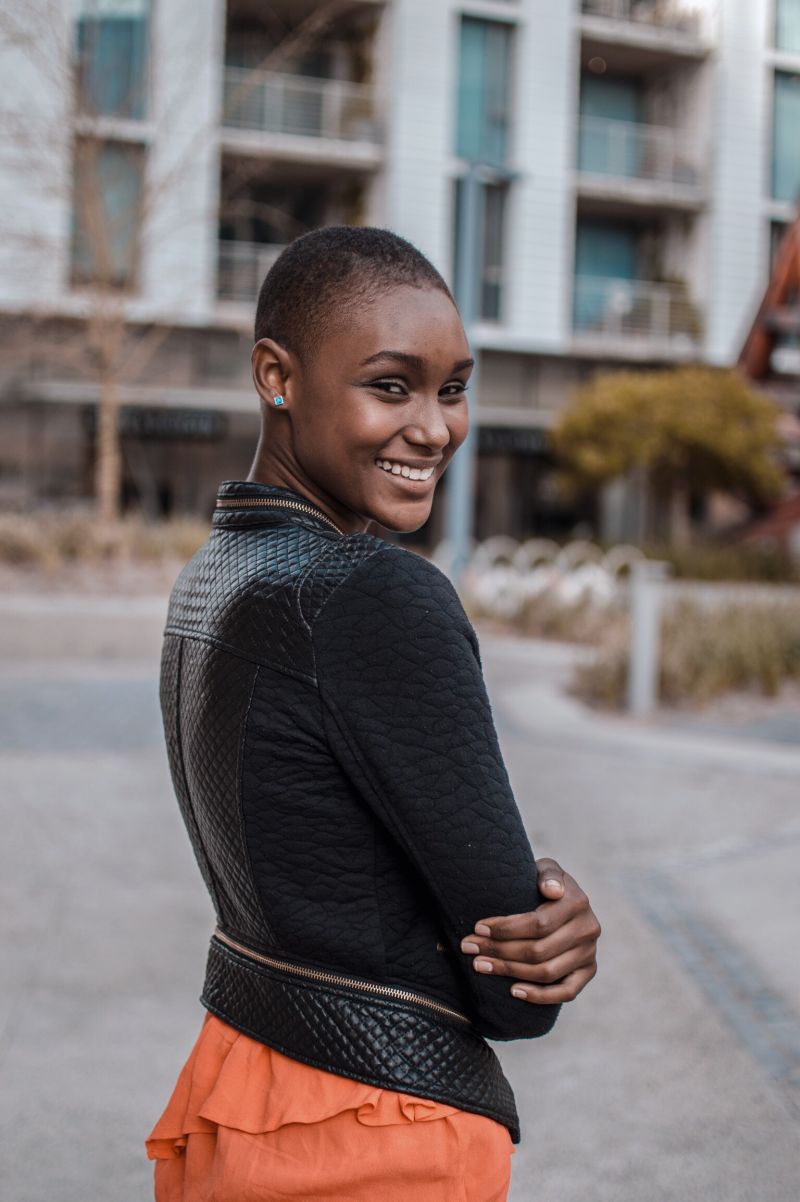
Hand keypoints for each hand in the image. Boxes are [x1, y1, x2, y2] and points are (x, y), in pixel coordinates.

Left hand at [460, 858, 599, 1003]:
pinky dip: (539, 996)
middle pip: (538, 950)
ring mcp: (589, 953)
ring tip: (480, 965)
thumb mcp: (546, 869)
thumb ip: (548, 874)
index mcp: (578, 902)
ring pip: (546, 972)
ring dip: (509, 971)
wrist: (562, 898)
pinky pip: (566, 992)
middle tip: (469, 947)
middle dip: (499, 950)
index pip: (538, 923)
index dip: (506, 928)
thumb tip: (551, 890)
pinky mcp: (588, 972)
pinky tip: (513, 991)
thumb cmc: (544, 883)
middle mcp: (588, 929)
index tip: (478, 928)